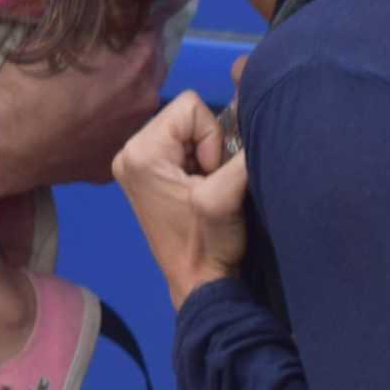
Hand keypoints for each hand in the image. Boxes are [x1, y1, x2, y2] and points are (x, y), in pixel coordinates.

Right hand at [0, 31, 167, 199]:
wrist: (2, 138)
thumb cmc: (29, 80)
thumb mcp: (65, 34)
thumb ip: (101, 21)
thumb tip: (116, 8)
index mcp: (138, 63)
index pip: (153, 32)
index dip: (136, 26)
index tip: (120, 27)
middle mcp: (145, 100)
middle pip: (150, 70)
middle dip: (134, 60)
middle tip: (103, 60)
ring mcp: (130, 136)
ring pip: (136, 106)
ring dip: (123, 95)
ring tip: (88, 95)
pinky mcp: (111, 165)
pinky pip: (117, 138)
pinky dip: (106, 129)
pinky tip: (80, 126)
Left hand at [114, 92, 249, 308]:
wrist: (199, 283)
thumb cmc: (207, 246)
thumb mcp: (226, 196)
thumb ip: (241, 157)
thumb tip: (260, 125)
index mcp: (139, 152)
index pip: (190, 105)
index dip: (211, 139)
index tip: (207, 177)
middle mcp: (129, 151)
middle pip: (187, 115)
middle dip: (207, 146)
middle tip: (206, 184)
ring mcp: (136, 162)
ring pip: (188, 129)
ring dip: (205, 156)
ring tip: (202, 189)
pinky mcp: (148, 171)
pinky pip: (183, 144)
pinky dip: (198, 163)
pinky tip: (196, 191)